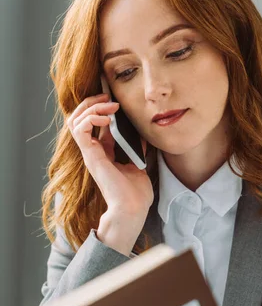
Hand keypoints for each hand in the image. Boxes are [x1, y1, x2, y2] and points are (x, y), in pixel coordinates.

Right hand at [67, 91, 152, 216]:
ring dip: (91, 107)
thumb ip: (136, 148)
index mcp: (103, 153)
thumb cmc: (136, 193)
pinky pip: (80, 129)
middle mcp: (93, 151)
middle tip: (107, 96)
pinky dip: (91, 118)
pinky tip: (107, 118)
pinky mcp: (90, 155)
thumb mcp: (138, 164)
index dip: (100, 108)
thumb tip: (141, 133)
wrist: (133, 208)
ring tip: (109, 105)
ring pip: (75, 120)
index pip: (93, 123)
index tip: (115, 100)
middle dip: (91, 102)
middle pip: (79, 118)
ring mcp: (90, 153)